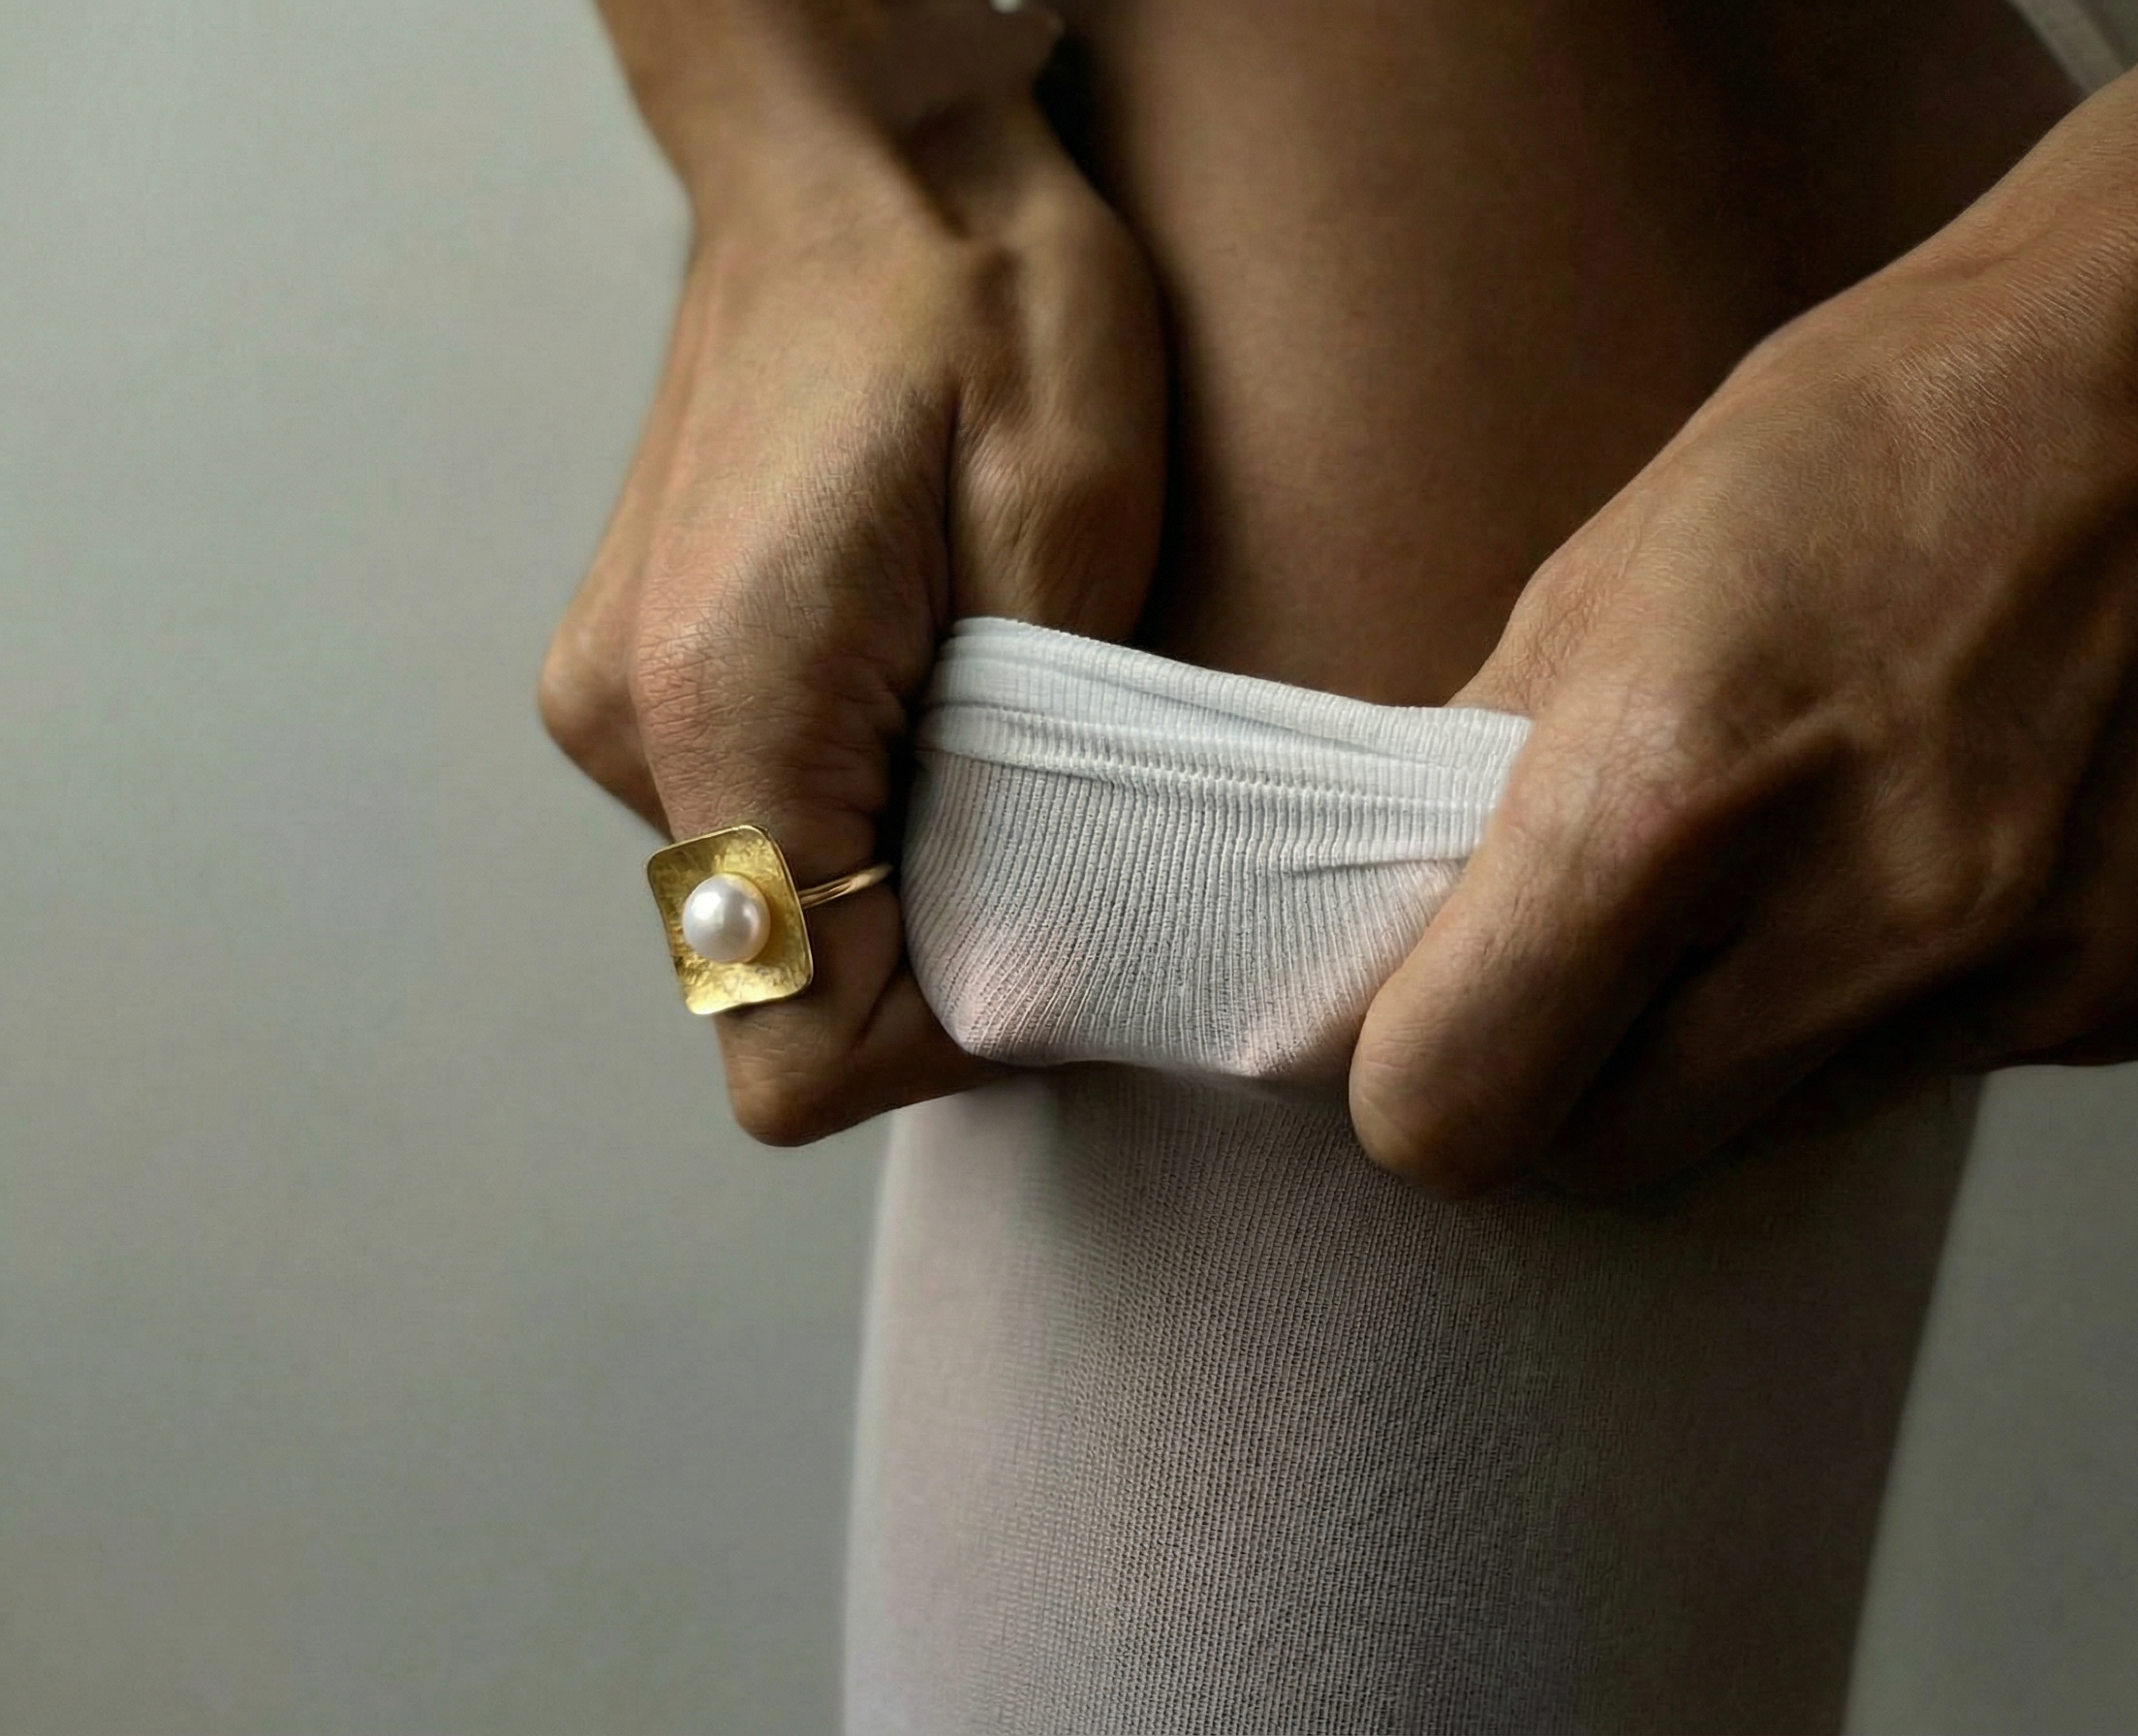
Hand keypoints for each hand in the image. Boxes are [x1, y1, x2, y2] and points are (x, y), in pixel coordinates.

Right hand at [541, 92, 1164, 1143]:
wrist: (854, 156)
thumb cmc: (976, 290)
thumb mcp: (1069, 509)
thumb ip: (1032, 764)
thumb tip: (1018, 946)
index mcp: (728, 700)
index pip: (808, 1043)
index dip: (956, 1037)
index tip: (1071, 927)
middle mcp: (630, 730)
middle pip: (792, 992)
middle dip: (947, 948)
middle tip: (1059, 809)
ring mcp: (617, 707)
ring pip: (780, 912)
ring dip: (907, 867)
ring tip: (993, 717)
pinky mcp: (636, 676)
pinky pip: (763, 825)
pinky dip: (861, 807)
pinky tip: (929, 691)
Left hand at [1350, 238, 2137, 1198]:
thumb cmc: (1874, 434)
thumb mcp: (1601, 583)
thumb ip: (1481, 800)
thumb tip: (1403, 948)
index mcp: (1674, 790)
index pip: (1457, 1102)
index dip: (1416, 1078)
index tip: (1429, 1026)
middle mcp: (1867, 914)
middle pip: (1605, 1153)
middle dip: (1565, 1079)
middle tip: (1581, 959)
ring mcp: (2021, 973)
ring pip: (1767, 1134)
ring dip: (1727, 1049)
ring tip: (1777, 866)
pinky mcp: (2134, 996)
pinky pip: (1925, 1078)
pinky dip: (1881, 1007)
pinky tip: (1920, 850)